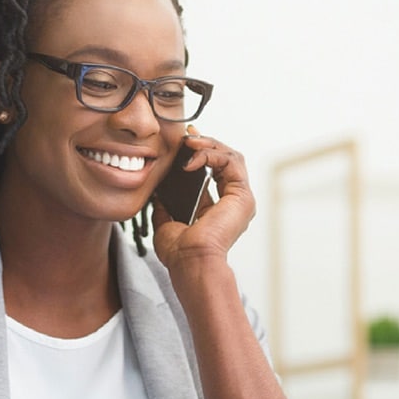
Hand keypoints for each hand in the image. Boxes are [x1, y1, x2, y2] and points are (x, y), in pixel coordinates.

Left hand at [152, 129, 255, 270]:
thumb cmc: (180, 253)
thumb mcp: (166, 223)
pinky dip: (212, 154)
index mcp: (218, 209)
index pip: (214, 171)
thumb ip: (165, 206)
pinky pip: (231, 162)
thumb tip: (156, 193)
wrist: (190, 262)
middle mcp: (233, 203)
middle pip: (225, 160)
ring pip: (231, 157)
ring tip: (190, 142)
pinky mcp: (242, 196)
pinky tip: (192, 158)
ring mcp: (241, 199)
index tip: (183, 143)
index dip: (200, 154)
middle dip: (206, 144)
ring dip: (209, 145)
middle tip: (187, 136)